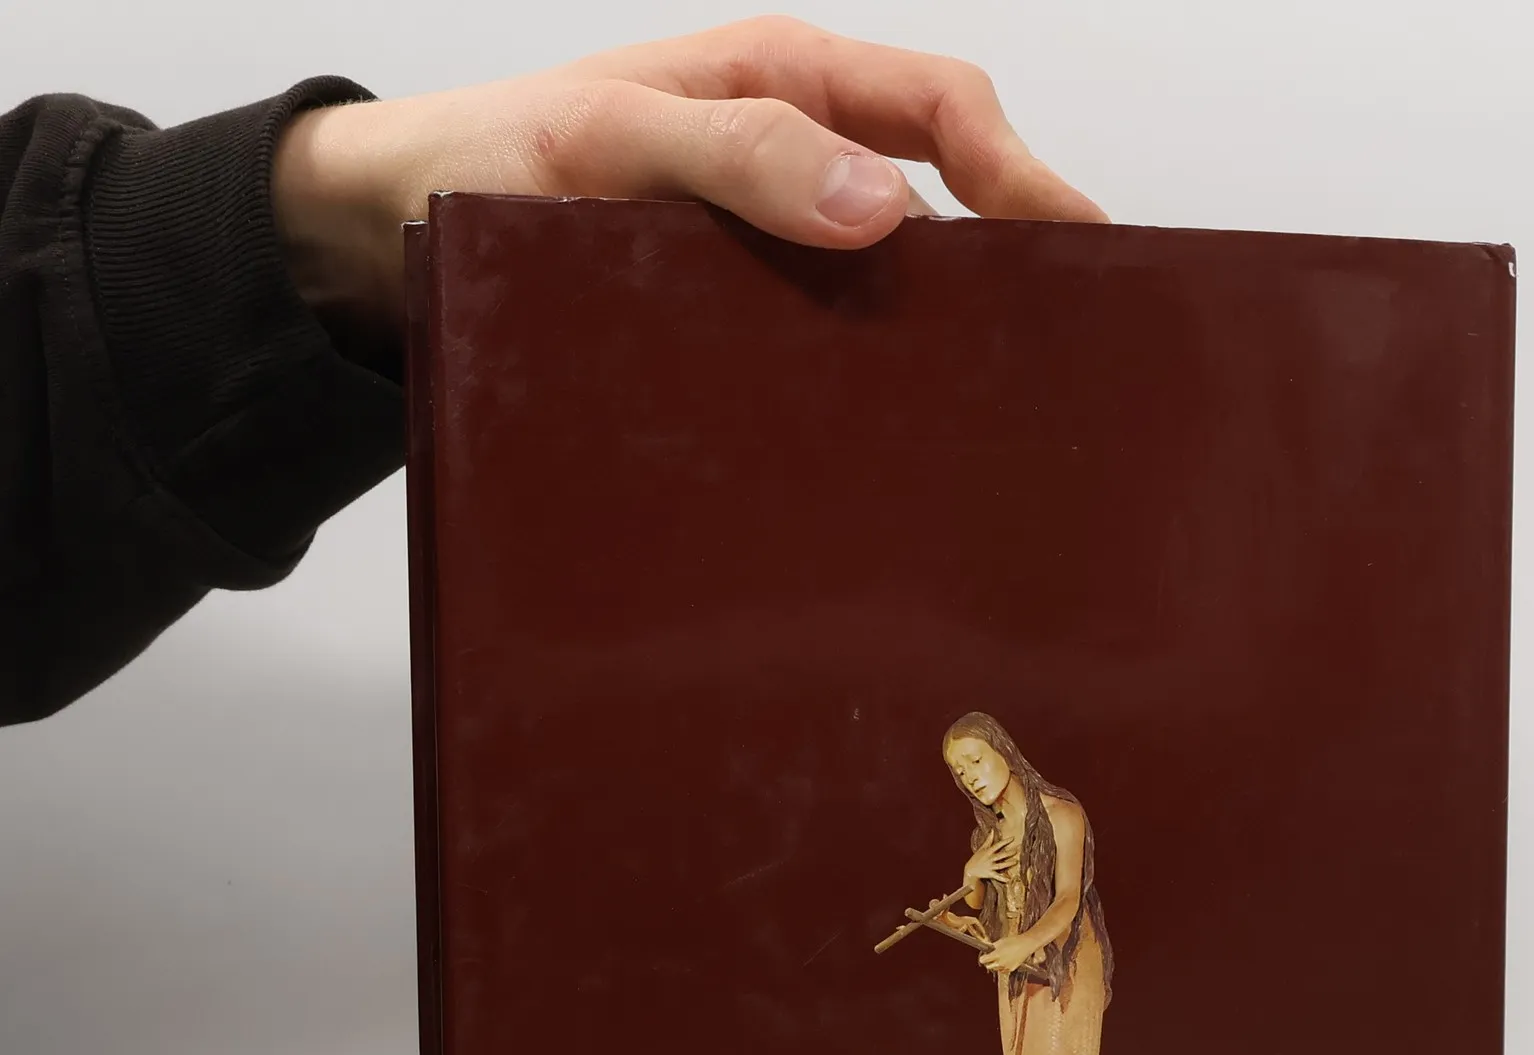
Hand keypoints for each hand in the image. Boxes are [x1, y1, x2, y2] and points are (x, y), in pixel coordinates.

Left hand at [273, 16, 1105, 337]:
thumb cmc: (492, 162)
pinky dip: (869, 376)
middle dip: (1007, 258)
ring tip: (985, 408)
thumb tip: (883, 209)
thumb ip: (739, 153)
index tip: (1079, 248)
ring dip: (938, 333)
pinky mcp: (742, 317)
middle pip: (941, 196)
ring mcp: (771, 246)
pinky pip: (830, 340)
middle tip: (1057, 348)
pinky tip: (882, 428)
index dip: (1023, 171)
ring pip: (890, 280)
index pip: (940, 108)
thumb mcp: (610, 139)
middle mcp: (791, 161)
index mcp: (780, 83)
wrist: (391, 237)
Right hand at [963, 834, 1018, 888]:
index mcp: (988, 852)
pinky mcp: (990, 874)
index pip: (998, 845)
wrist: (970, 870)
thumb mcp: (982, 848)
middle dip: (1008, 853)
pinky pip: (997, 876)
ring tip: (1016, 861)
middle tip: (1016, 851)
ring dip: (1008, 864)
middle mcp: (990, 859)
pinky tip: (1008, 879)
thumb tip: (993, 831)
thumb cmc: (976, 858)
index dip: (1005, 842)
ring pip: (1000, 865)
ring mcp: (990, 867)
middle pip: (1000, 855)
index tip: (1013, 838)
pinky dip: (1002, 878)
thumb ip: (988, 840)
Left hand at [980, 934, 1036, 975]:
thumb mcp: (1000, 941)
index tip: (983, 957)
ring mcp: (1006, 967)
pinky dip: (1002, 967)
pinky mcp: (1011, 969)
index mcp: (996, 955)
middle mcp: (1000, 962)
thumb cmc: (1015, 941)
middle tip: (990, 958)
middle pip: (988, 967)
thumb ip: (992, 946)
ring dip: (995, 965)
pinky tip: (1005, 961)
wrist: (1026, 944)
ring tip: (1000, 958)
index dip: (982, 958)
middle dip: (988, 962)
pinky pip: (1003, 970)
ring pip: (996, 969)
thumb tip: (987, 948)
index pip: (983, 960)